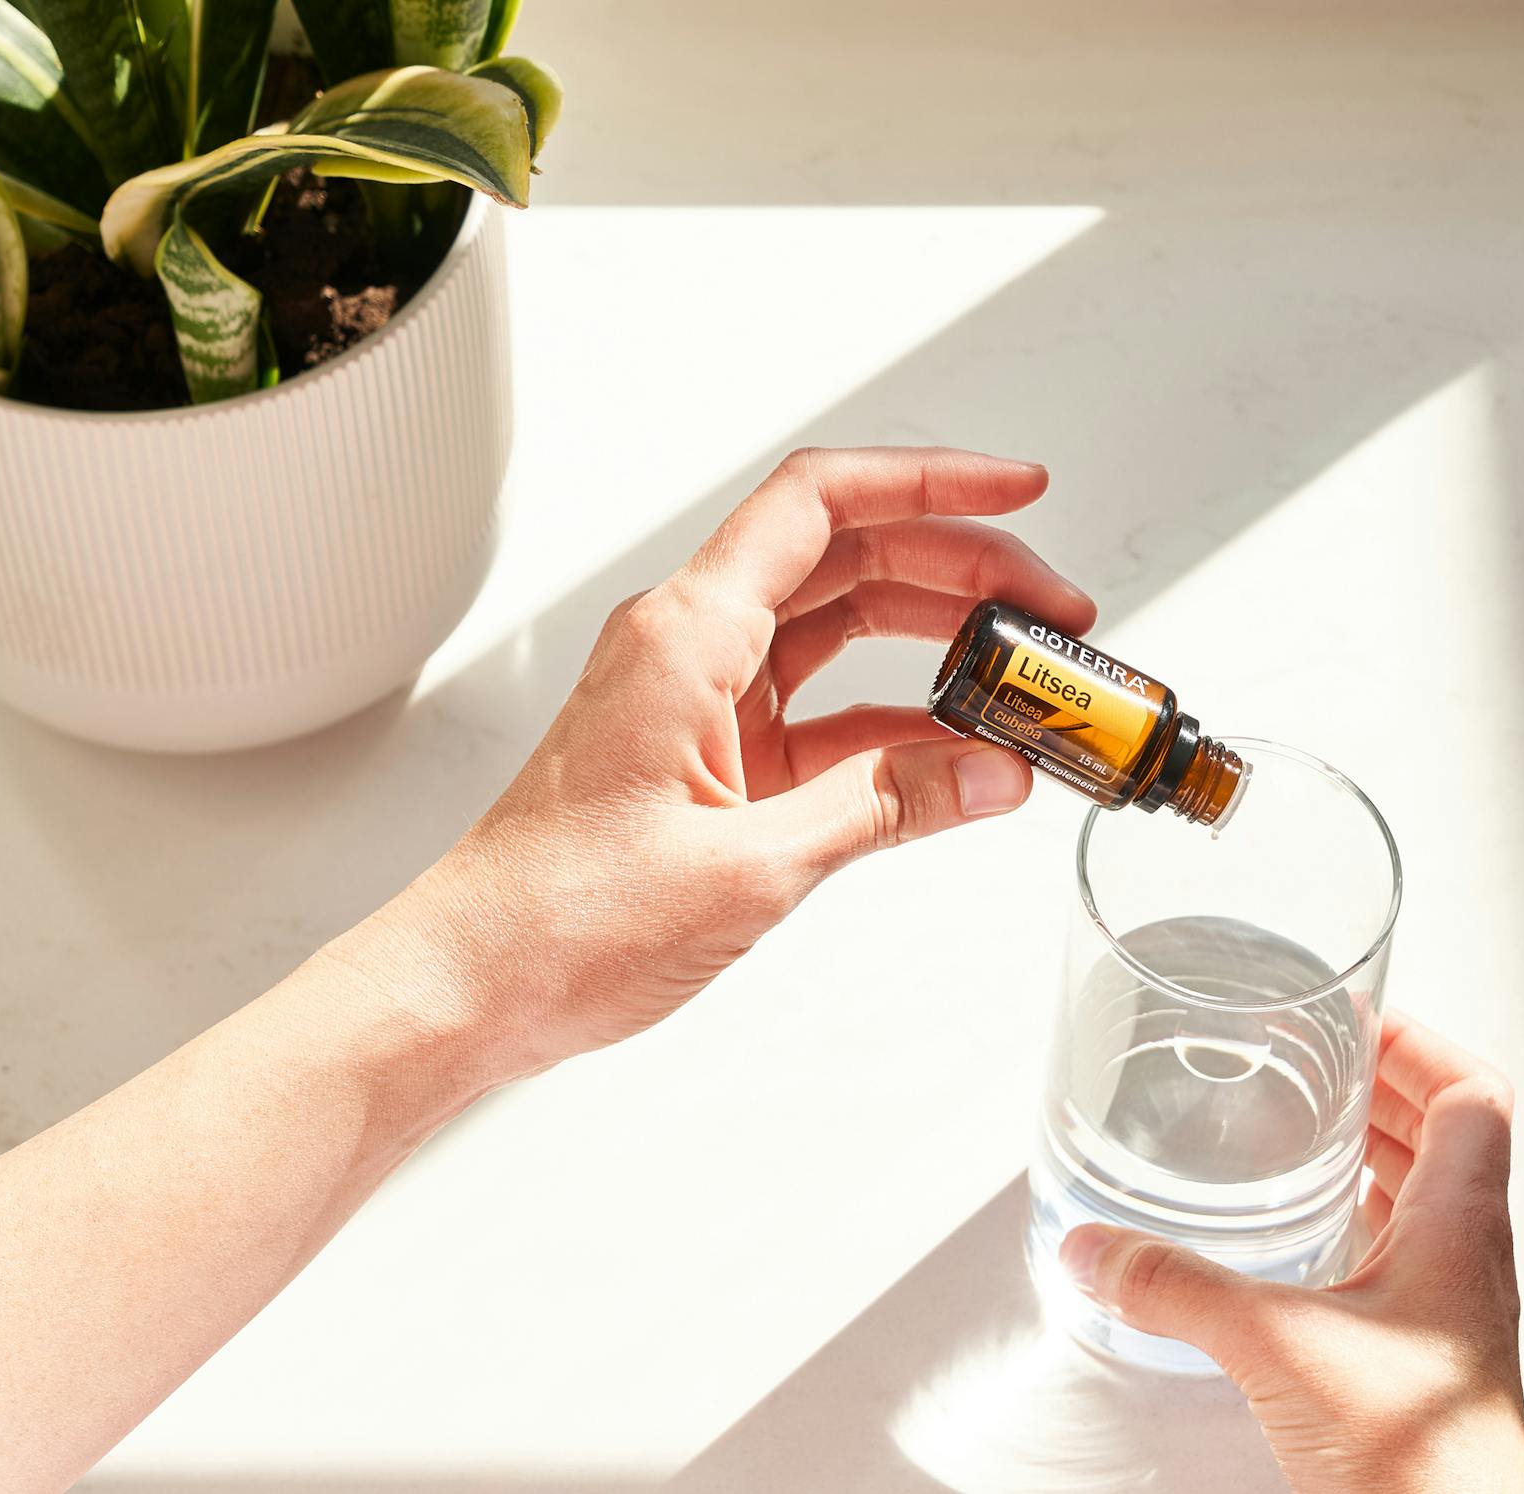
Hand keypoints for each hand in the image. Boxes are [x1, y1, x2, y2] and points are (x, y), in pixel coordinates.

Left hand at [365, 446, 1094, 1079]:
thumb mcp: (752, 867)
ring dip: (934, 642)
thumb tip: (995, 772)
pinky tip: (959, 751)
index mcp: (686, 636)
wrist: (471, 985)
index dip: (931, 482)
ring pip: (839, 631)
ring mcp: (700, 700)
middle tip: (1051, 613)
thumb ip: (886, 807)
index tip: (1019, 491)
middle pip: (846, 559)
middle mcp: (690, 646)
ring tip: (1022, 675)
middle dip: (959, 571)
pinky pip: (823, 712)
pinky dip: (895, 723)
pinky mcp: (710, 758)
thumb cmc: (560, 919)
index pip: (822, 505)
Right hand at [1059, 1013, 1523, 1493]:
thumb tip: (1098, 1248)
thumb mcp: (1277, 1344)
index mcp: (1459, 1229)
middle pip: (1449, 1140)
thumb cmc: (1419, 1461)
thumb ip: (1177, 1287)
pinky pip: (1396, 1265)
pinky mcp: (1416, 1365)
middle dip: (1383, 1089)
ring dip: (1372, 1156)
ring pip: (1423, 1203)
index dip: (1423, 1043)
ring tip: (1308, 1134)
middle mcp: (1465, 1264)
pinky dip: (1352, 1228)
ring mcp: (1447, 1317)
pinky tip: (1296, 1246)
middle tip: (1322, 1060)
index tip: (1363, 1017)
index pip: (1474, 1097)